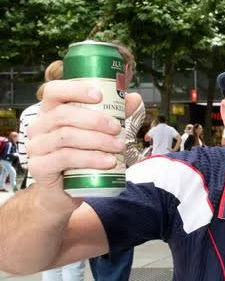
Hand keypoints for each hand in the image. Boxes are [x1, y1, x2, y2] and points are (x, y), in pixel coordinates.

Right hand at [26, 80, 139, 194]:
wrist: (67, 191)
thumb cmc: (83, 156)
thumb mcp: (100, 133)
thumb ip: (115, 114)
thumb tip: (133, 98)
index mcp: (50, 112)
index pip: (54, 91)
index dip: (75, 89)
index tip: (100, 96)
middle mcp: (38, 127)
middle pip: (63, 115)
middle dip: (95, 120)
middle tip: (117, 128)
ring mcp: (36, 147)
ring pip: (66, 137)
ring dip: (97, 140)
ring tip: (119, 146)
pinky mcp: (39, 167)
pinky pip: (64, 158)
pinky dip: (90, 158)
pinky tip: (108, 162)